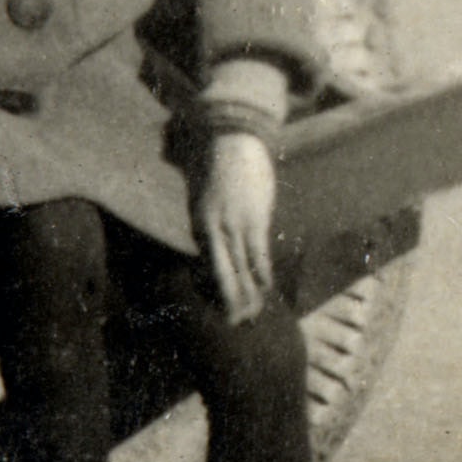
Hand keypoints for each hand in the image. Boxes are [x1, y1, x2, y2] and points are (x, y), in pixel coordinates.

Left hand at [198, 129, 281, 318]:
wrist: (227, 138)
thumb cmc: (212, 164)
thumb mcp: (201, 195)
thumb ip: (206, 218)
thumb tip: (208, 235)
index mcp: (196, 223)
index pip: (203, 264)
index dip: (211, 287)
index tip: (216, 306)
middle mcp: (211, 228)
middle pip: (220, 272)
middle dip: (227, 300)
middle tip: (234, 324)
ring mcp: (232, 224)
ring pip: (240, 267)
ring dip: (248, 293)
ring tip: (252, 316)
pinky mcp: (253, 218)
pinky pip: (257, 252)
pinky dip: (260, 272)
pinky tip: (265, 289)